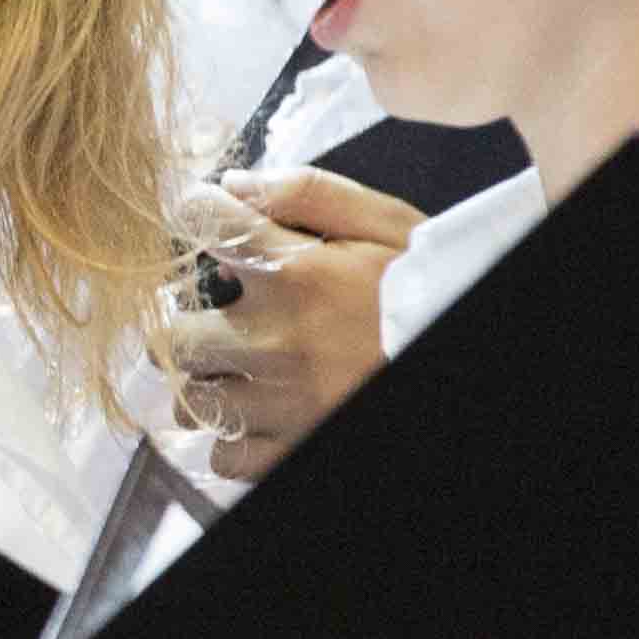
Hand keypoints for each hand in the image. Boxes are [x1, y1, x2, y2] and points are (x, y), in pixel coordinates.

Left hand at [158, 167, 418, 480]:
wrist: (460, 352)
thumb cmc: (429, 291)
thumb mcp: (386, 225)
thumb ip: (310, 192)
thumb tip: (235, 183)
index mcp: (298, 274)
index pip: (203, 223)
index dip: (198, 215)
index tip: (207, 222)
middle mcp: (279, 340)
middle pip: (178, 332)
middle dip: (192, 321)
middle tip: (221, 317)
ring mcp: (282, 402)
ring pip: (194, 398)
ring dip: (208, 382)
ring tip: (240, 369)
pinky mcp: (290, 449)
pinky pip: (224, 455)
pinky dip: (232, 438)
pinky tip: (259, 413)